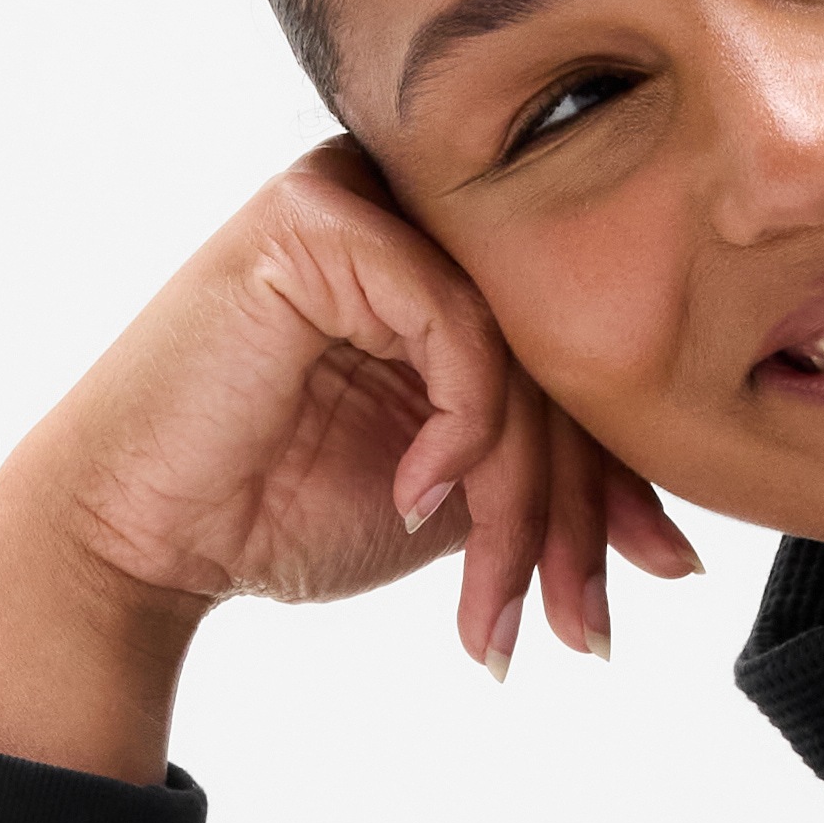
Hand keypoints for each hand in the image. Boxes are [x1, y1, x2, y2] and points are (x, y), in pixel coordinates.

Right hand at [0, 136, 698, 778]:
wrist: (144, 536)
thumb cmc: (276, 511)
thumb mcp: (457, 504)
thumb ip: (549, 485)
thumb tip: (680, 541)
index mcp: (446, 263)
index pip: (574, 356)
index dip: (620, 478)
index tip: (654, 575)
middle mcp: (409, 210)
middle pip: (557, 352)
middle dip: (578, 513)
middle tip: (580, 623)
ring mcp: (361, 198)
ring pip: (517, 348)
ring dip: (523, 502)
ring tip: (495, 601)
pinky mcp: (318, 218)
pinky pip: (456, 324)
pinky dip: (462, 431)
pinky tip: (418, 496)